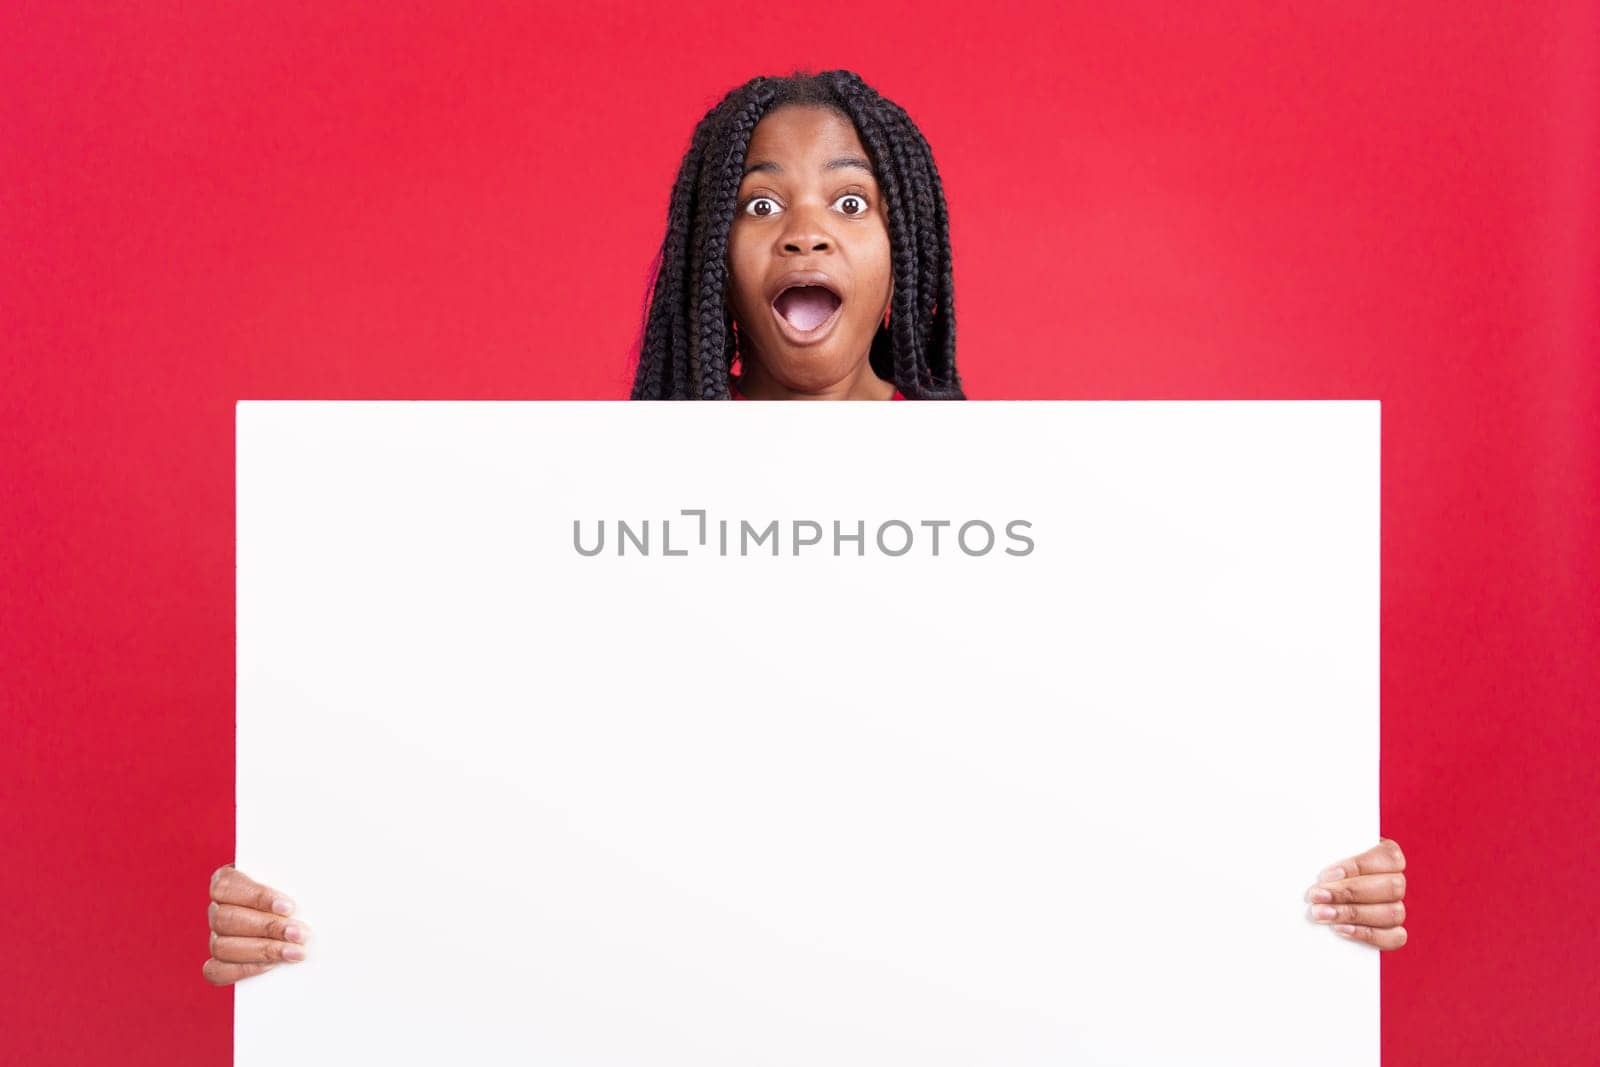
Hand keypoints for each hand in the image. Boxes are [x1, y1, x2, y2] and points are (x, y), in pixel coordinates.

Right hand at [203, 864, 310, 985]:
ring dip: (262, 950)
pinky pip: (218, 971)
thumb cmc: (293, 887)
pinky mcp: (219, 961)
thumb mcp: (292, 876)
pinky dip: (244, 970)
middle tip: (299, 934)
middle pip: (226, 919)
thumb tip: (310, 882)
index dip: (257, 897)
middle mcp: (216, 908)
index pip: (227, 886)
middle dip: (267, 928)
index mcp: (226, 880)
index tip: (289, 907)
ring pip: (222, 946)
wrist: (295, 911)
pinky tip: (272, 965)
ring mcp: (215, 937)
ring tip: (294, 952)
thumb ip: (291, 879)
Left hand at [1305, 838, 1406, 949]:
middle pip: (1391, 887)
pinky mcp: (1394, 932)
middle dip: (1350, 892)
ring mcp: (1397, 908)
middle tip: (1317, 896)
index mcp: (1387, 856)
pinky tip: (1341, 930)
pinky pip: (1395, 937)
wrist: (1319, 893)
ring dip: (1354, 914)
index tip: (1327, 874)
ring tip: (1322, 913)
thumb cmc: (1322, 866)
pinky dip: (1369, 935)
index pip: (1389, 857)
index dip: (1360, 866)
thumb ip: (1326, 853)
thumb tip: (1313, 856)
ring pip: (1394, 913)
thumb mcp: (1324, 853)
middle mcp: (1397, 882)